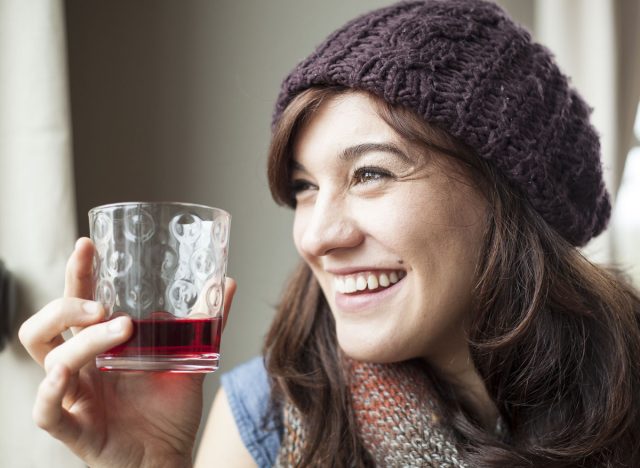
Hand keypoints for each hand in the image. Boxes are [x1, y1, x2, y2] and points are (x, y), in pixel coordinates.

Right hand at [19, 238, 236, 467]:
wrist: (169, 459)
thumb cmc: (169, 411)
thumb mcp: (189, 358)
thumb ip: (205, 322)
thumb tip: (226, 282)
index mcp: (101, 347)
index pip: (77, 302)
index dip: (77, 274)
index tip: (88, 245)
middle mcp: (81, 367)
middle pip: (49, 325)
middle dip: (68, 302)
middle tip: (103, 302)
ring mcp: (75, 397)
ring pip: (49, 357)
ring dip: (81, 339)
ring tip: (119, 329)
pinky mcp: (76, 430)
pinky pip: (46, 411)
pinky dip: (49, 392)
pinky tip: (64, 376)